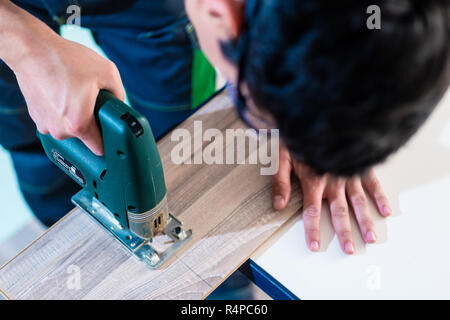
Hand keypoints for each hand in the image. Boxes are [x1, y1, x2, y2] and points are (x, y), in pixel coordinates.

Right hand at [1, 3, 124, 154]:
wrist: (31, 49)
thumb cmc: (65, 59)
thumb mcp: (107, 72)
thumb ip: (119, 93)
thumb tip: (120, 105)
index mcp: (78, 124)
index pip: (99, 149)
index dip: (108, 141)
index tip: (111, 133)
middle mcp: (60, 130)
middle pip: (85, 136)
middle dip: (92, 122)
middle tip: (92, 101)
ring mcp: (45, 125)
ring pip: (70, 127)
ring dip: (76, 116)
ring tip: (75, 94)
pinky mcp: (36, 117)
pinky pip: (57, 120)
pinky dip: (62, 110)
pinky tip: (63, 93)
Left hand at [272, 144, 390, 253]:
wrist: (314, 114)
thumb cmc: (296, 135)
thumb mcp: (280, 157)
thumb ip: (280, 182)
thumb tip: (278, 205)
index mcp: (313, 180)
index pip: (311, 211)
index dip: (312, 230)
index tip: (315, 246)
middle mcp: (332, 180)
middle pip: (338, 211)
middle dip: (344, 233)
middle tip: (349, 250)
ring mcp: (348, 173)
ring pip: (358, 201)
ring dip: (364, 221)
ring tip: (371, 238)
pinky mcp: (359, 164)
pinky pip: (372, 182)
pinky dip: (379, 196)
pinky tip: (385, 211)